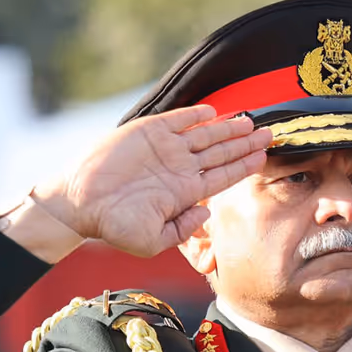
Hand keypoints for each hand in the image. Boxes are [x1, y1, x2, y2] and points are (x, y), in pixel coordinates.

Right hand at [35, 106, 270, 257]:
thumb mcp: (153, 240)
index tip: (265, 156)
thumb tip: (206, 215)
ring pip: (205, 135)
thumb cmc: (113, 225)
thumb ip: (182, 230)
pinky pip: (178, 120)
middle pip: (221, 152)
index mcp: (184, 192)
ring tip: (250, 121)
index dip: (244, 165)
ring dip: (228, 128)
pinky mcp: (148, 132)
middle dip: (246, 144)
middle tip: (271, 133)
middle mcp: (179, 168)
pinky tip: (214, 111)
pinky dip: (195, 115)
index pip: (223, 176)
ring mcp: (165, 148)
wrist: (80, 203)